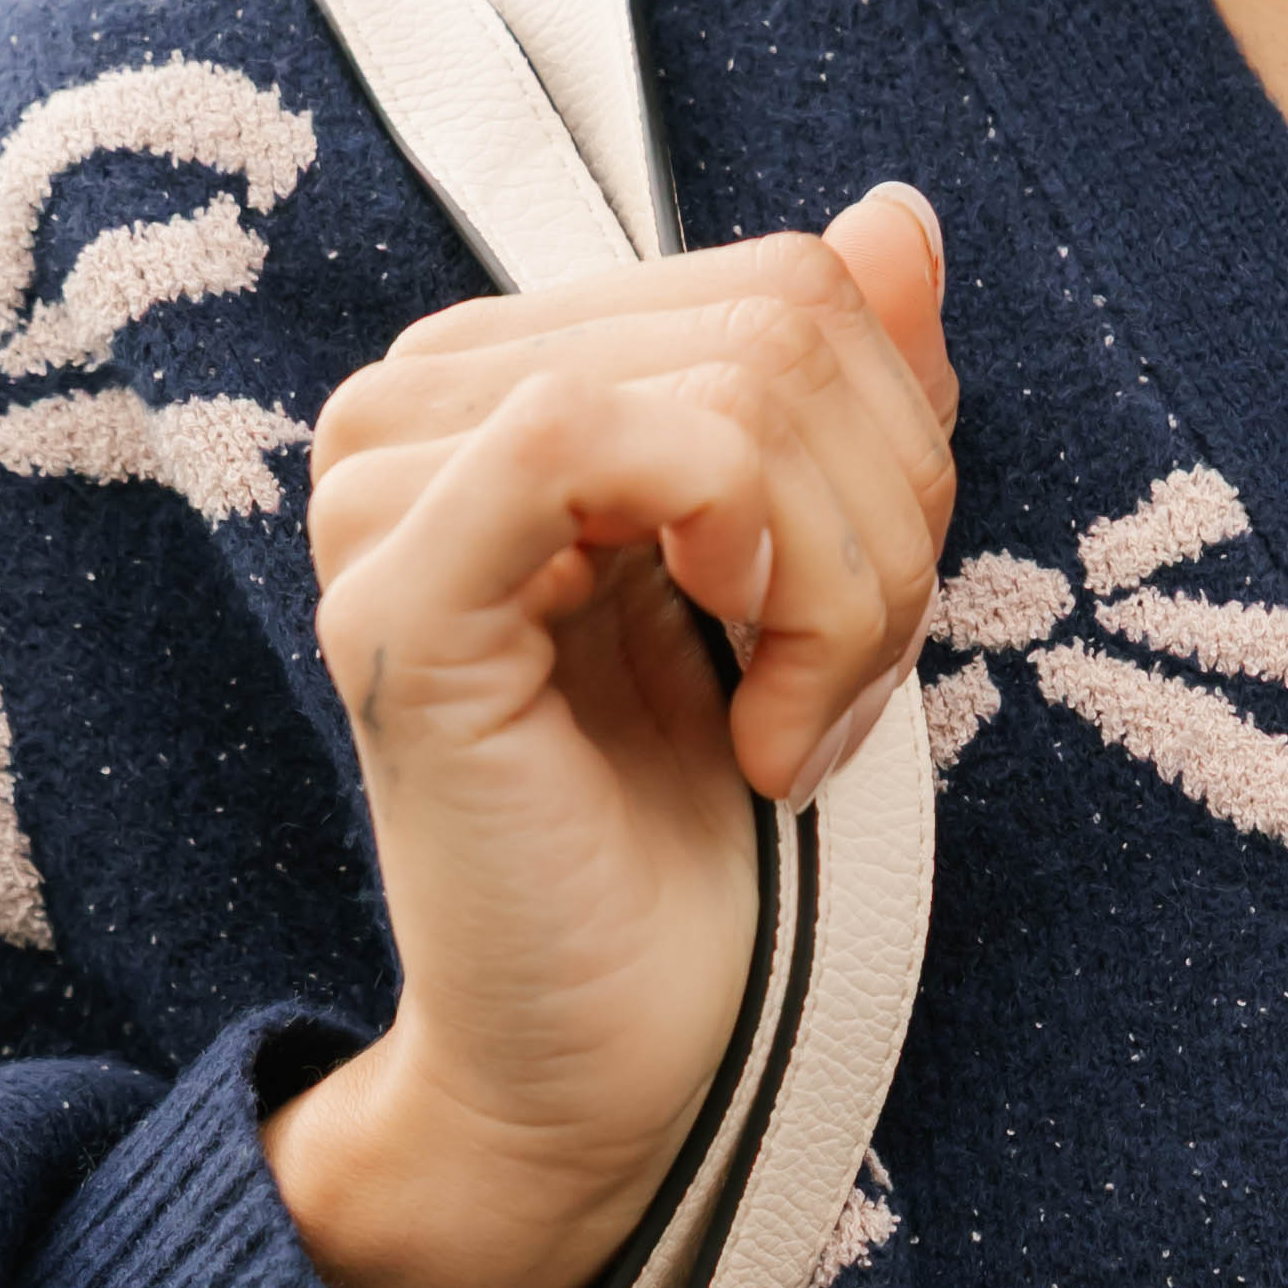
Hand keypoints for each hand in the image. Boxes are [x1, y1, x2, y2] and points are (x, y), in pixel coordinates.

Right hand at [268, 187, 956, 1287]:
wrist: (621, 1067)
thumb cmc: (704, 849)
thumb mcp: (824, 590)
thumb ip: (845, 399)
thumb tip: (894, 221)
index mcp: (517, 384)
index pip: (783, 288)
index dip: (897, 450)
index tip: (869, 631)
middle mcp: (426, 408)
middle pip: (779, 324)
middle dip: (884, 531)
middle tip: (841, 700)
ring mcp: (391, 493)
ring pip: (731, 392)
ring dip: (844, 596)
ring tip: (797, 736)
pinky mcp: (401, 593)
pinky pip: (600, 443)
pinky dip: (759, 595)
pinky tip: (758, 735)